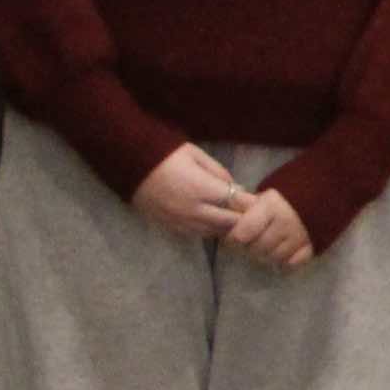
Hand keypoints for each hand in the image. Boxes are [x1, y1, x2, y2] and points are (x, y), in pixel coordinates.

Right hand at [131, 144, 248, 239]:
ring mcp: (179, 221)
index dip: (249, 204)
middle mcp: (192, 210)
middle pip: (227, 222)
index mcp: (202, 189)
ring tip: (235, 220)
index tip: (260, 202)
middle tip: (252, 214)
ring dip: (225, 227)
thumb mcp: (197, 155)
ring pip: (212, 232)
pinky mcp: (168, 226)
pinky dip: (208, 230)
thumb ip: (219, 172)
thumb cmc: (166, 155)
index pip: (235, 202)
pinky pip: (195, 234)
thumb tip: (236, 187)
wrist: (129, 164)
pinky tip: (214, 223)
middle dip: (241, 218)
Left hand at [220, 187, 312, 272]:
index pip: (242, 234)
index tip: (233, 235)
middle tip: (250, 240)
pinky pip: (292, 264)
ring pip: (273, 258)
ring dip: (266, 255)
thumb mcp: (267, 192)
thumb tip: (224, 210)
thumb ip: (247, 203)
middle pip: (256, 249)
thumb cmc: (292, 191)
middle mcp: (285, 224)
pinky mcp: (313, 246)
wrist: (329, 189)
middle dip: (249, 247)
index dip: (233, 238)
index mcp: (271, 207)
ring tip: (266, 245)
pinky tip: (283, 252)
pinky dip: (284, 262)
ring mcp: (300, 237)